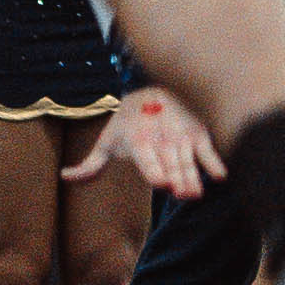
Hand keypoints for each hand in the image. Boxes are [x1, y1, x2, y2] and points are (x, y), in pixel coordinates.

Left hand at [65, 88, 226, 199]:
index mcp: (139, 141)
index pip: (148, 159)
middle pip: (170, 163)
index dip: (155, 170)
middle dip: (178, 178)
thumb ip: (90, 164)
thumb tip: (64, 176)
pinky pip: (207, 149)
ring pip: (188, 159)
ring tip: (197, 194)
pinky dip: (214, 161)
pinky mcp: (197, 133)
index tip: (162, 183)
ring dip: (194, 176)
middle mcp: (161, 138)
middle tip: (184, 195)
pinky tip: (221, 176)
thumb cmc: (127, 123)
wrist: (151, 89)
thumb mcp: (107, 140)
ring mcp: (181, 135)